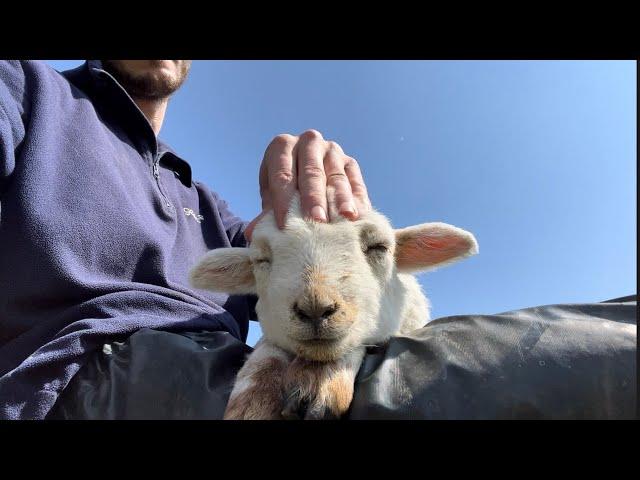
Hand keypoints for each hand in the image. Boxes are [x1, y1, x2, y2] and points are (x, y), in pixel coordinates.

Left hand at [245, 130, 370, 240]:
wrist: (303, 179)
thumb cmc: (282, 192)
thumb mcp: (272, 200)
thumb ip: (265, 215)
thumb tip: (253, 234)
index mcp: (282, 146)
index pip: (282, 175)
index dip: (283, 201)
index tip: (285, 225)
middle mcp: (309, 141)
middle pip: (312, 172)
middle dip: (314, 198)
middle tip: (317, 221)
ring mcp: (332, 150)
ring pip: (336, 175)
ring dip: (341, 198)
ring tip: (345, 217)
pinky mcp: (350, 162)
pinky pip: (355, 180)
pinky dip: (357, 198)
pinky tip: (359, 215)